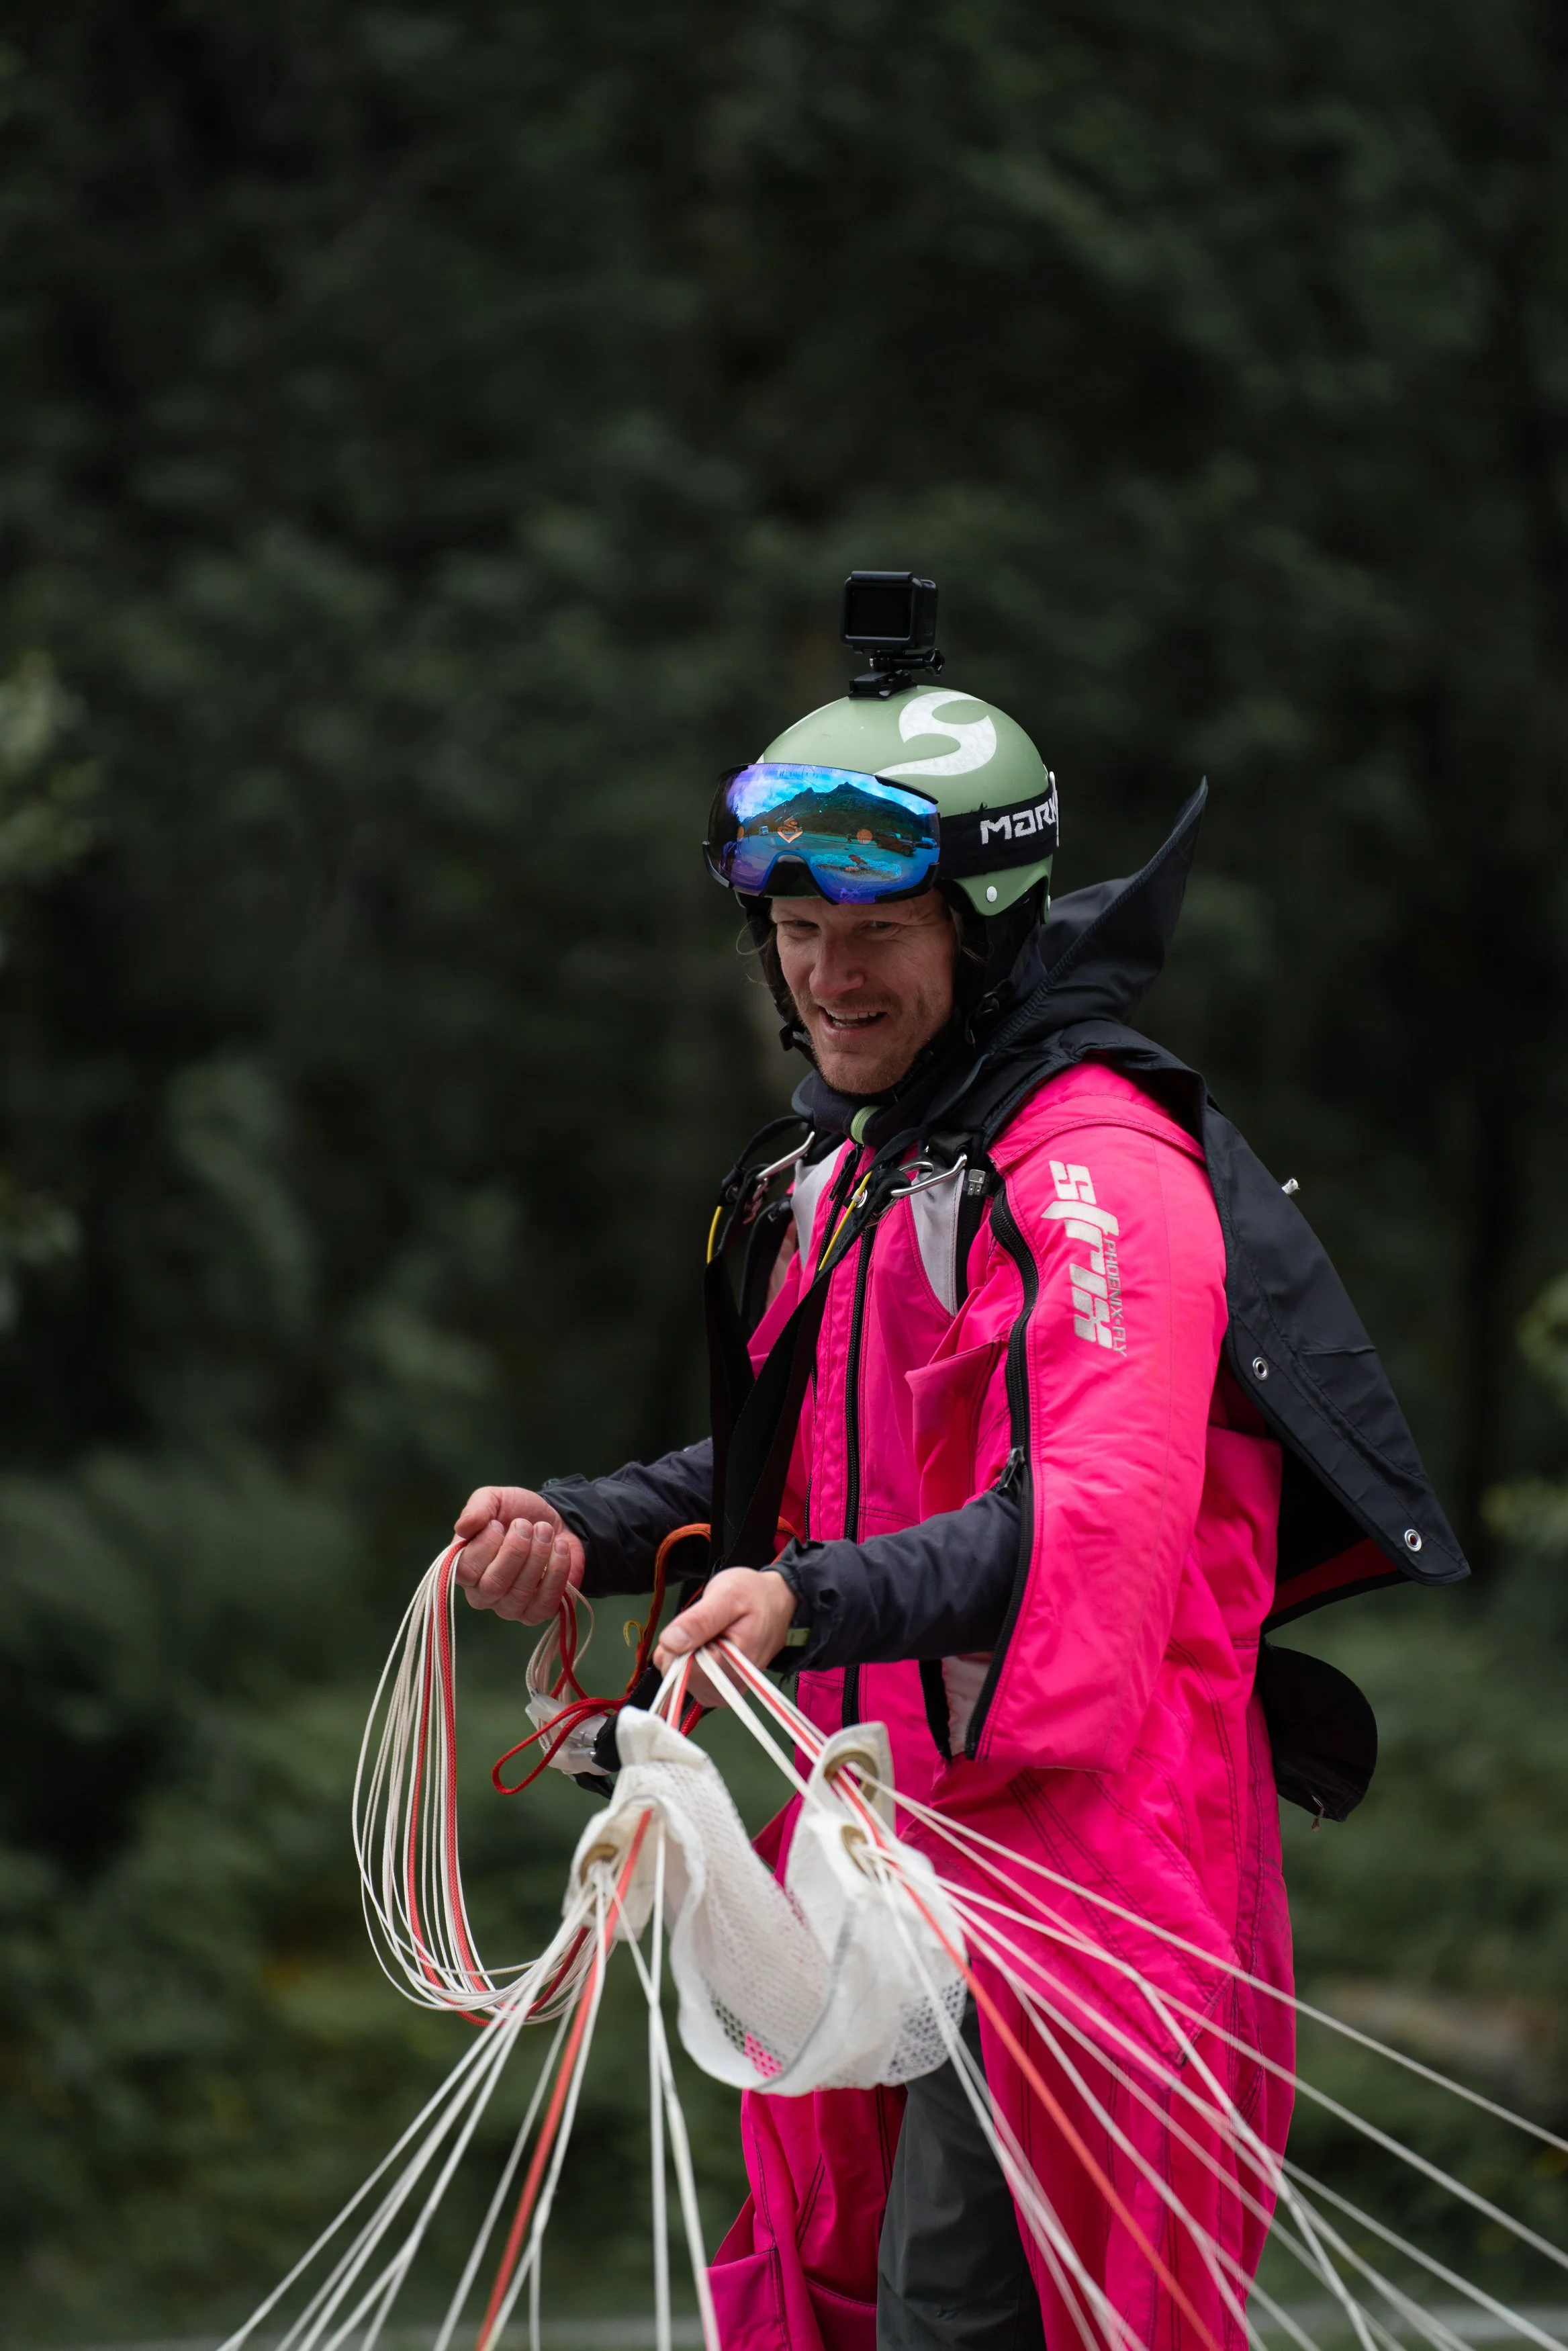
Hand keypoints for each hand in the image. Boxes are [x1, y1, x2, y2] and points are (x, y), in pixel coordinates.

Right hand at [452, 1484, 584, 1622]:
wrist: (556, 1521)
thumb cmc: (518, 1513)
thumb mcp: (495, 1499)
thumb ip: (477, 1508)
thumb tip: (463, 1527)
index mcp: (466, 1568)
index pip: (465, 1572)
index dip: (484, 1547)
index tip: (498, 1524)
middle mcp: (483, 1593)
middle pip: (493, 1585)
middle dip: (515, 1551)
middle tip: (527, 1526)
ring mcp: (509, 1607)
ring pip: (520, 1594)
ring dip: (538, 1557)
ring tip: (546, 1531)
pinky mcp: (537, 1613)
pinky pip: (545, 1604)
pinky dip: (557, 1572)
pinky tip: (560, 1548)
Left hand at [653, 1567, 796, 1707]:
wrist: (776, 1600)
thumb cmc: (754, 1595)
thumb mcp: (726, 1595)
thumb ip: (699, 1620)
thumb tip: (670, 1642)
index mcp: (732, 1668)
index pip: (683, 1671)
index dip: (677, 1646)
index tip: (693, 1623)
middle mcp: (729, 1687)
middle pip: (680, 1677)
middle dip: (681, 1648)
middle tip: (704, 1624)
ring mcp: (725, 1690)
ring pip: (682, 1679)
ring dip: (686, 1653)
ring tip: (710, 1632)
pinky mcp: (721, 1688)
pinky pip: (691, 1679)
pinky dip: (691, 1659)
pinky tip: (708, 1643)